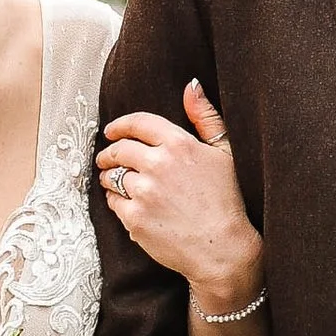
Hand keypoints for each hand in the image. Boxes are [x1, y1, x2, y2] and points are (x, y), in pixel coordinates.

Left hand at [96, 85, 262, 311]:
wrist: (223, 249)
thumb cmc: (228, 201)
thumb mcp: (224, 153)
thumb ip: (205, 117)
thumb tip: (190, 86)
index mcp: (179, 144)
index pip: (138, 124)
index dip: (120, 125)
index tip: (111, 130)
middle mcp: (158, 165)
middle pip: (119, 150)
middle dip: (109, 152)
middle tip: (107, 157)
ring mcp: (144, 193)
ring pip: (113, 176)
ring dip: (109, 176)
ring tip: (113, 180)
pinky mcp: (134, 218)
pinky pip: (113, 202)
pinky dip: (115, 200)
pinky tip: (125, 202)